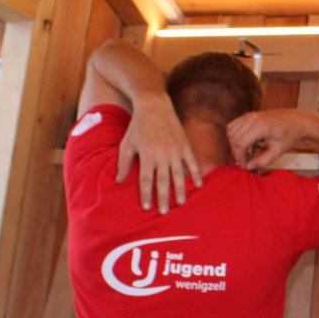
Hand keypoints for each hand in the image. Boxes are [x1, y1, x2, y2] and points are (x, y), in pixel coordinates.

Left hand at [115, 93, 200, 212]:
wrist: (154, 105)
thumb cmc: (137, 126)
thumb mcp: (126, 143)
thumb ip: (123, 162)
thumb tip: (119, 181)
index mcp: (146, 154)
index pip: (146, 179)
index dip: (146, 194)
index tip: (147, 207)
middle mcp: (162, 154)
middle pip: (163, 180)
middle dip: (163, 197)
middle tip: (164, 212)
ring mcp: (175, 150)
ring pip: (179, 174)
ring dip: (181, 190)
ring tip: (181, 203)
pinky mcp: (185, 145)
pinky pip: (192, 162)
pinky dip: (196, 174)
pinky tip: (199, 185)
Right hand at [226, 109, 318, 171]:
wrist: (296, 121)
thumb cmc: (290, 134)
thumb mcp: (278, 151)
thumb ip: (263, 160)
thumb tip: (249, 166)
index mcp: (261, 126)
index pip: (240, 143)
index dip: (240, 157)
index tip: (245, 165)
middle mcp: (253, 118)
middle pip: (233, 137)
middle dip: (237, 152)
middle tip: (246, 161)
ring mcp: (250, 115)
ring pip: (230, 131)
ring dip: (235, 144)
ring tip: (247, 152)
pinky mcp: (248, 115)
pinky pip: (233, 126)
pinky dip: (235, 136)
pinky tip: (246, 143)